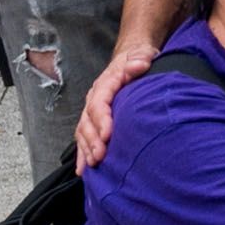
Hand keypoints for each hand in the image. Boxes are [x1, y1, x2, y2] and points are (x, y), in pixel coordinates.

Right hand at [73, 42, 156, 166]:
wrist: (132, 59)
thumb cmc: (139, 59)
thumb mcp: (141, 54)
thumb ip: (139, 59)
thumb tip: (139, 64)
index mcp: (105, 84)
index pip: (100, 103)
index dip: (102, 119)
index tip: (109, 134)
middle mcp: (95, 98)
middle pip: (88, 120)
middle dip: (92, 140)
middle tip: (100, 156)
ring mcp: (92, 110)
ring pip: (83, 131)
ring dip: (87, 149)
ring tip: (93, 165)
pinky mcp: (94, 120)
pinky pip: (84, 138)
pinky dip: (82, 154)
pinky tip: (83, 170)